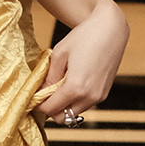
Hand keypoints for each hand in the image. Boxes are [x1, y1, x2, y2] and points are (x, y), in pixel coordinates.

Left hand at [35, 0, 127, 121]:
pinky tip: (71, 83)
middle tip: (44, 93)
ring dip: (64, 105)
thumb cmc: (85, 36)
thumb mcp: (59, 55)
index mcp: (76, 88)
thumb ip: (49, 77)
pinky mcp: (104, 93)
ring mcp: (99, 97)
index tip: (33, 96)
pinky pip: (85, 105)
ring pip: (74, 113)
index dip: (38, 105)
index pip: (50, 109)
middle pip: (63, 117)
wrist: (111, 28)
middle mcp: (89, 97)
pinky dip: (75, 101)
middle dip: (51, 108)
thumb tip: (40, 92)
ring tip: (58, 86)